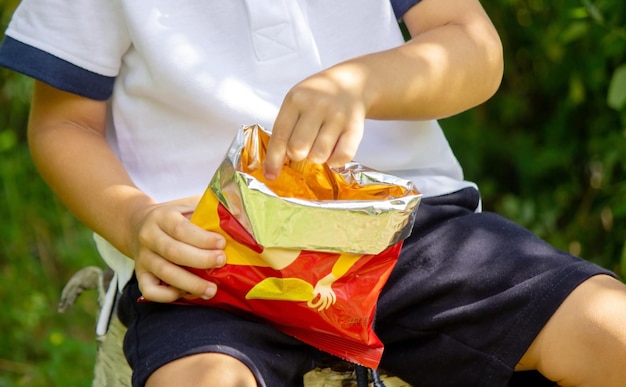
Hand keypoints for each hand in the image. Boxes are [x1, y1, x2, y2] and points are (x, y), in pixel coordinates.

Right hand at [130, 196, 226, 302]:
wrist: (137, 223)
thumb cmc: (174, 217)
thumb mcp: (187, 207)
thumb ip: (207, 213)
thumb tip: (238, 220)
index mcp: (162, 217)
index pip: (181, 229)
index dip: (203, 239)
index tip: (222, 244)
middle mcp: (148, 236)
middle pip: (174, 252)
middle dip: (201, 260)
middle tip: (221, 262)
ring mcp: (142, 257)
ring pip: (165, 273)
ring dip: (191, 284)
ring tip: (211, 290)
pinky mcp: (140, 274)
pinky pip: (150, 290)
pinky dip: (168, 296)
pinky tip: (187, 293)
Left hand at [263, 64, 368, 179]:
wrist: (351, 84)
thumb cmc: (317, 99)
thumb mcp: (296, 104)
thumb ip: (285, 130)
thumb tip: (273, 168)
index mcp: (296, 99)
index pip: (280, 136)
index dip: (273, 160)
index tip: (271, 175)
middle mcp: (317, 105)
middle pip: (298, 149)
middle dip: (297, 155)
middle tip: (303, 147)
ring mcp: (338, 116)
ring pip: (319, 155)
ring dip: (316, 157)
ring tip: (319, 145)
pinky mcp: (355, 126)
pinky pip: (342, 157)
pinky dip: (335, 161)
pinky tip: (334, 151)